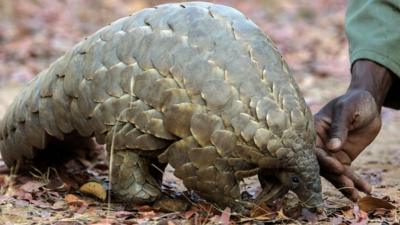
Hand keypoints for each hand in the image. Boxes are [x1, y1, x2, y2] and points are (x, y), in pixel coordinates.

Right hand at [314, 60, 392, 200]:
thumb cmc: (353, 102)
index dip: (323, 160)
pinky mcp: (342, 158)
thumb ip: (339, 127)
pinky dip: (355, 182)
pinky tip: (365, 190)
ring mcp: (330, 153)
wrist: (367, 104)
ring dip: (344, 184)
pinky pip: (347, 173)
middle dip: (334, 176)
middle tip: (348, 185)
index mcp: (313, 131)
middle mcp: (318, 144)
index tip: (337, 167)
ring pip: (334, 172)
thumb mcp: (346, 110)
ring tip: (356, 195)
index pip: (313, 149)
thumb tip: (333, 147)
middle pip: (322, 164)